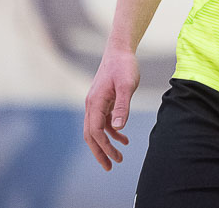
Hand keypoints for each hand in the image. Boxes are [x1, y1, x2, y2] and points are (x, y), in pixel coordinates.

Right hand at [83, 45, 139, 170]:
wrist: (120, 50)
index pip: (95, 131)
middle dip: (99, 152)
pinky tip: (123, 138)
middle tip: (110, 167)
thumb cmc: (124, 66)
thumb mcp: (127, 86)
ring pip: (96, 130)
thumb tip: (118, 128)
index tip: (116, 157)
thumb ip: (122, 107)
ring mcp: (96, 103)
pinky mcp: (103, 101)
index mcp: (95, 102)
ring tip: (118, 158)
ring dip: (105, 145)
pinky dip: (112, 132)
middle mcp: (92, 105)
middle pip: (91, 135)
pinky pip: (104, 122)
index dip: (104, 146)